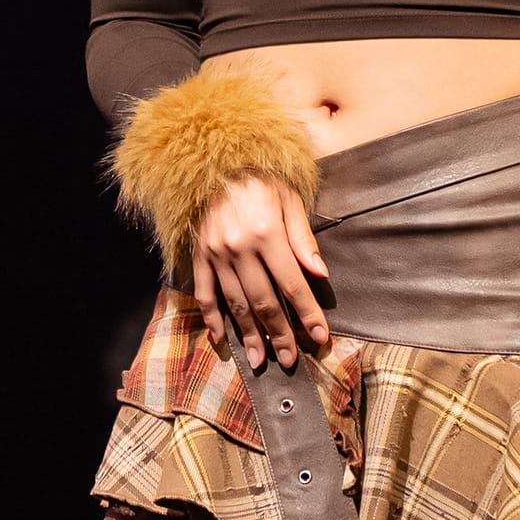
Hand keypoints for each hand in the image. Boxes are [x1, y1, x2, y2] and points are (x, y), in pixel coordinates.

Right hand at [192, 173, 330, 370]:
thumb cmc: (260, 177)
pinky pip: (204, 292)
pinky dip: (211, 317)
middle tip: (290, 360)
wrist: (214, 159)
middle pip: (264, 301)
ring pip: (235, 303)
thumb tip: (321, 275)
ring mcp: (215, 253)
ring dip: (248, 334)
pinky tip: (221, 337)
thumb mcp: (289, 199)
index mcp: (267, 233)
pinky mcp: (199, 254)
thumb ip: (303, 239)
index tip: (319, 337)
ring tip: (259, 359)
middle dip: (280, 334)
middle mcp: (239, 247)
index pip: (293, 284)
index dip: (308, 314)